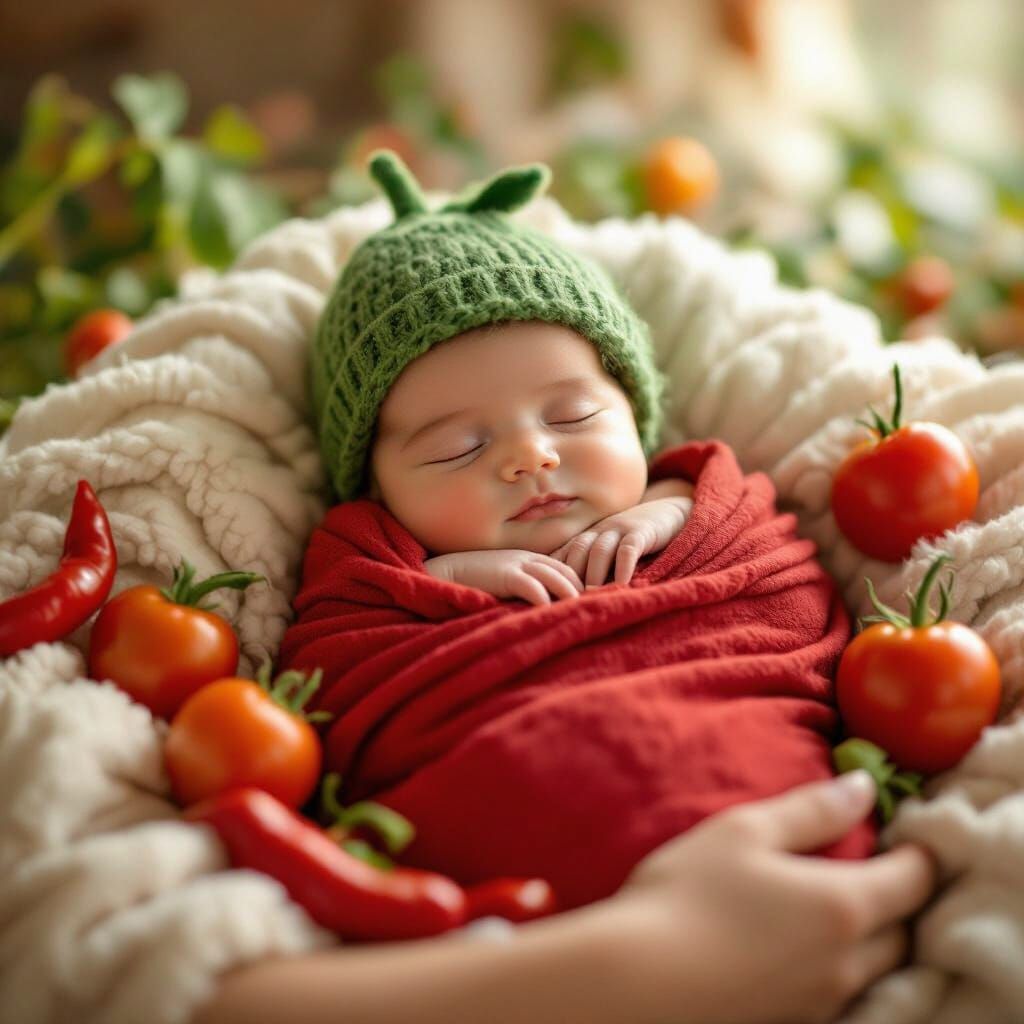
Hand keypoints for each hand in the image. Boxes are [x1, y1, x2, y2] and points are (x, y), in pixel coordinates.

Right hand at [425, 549, 583, 605]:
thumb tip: (545, 607)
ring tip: (584, 613)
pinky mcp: (506, 574)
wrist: (445, 572)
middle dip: (583, 590)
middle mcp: (528, 558)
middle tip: (599, 608)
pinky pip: (533, 587)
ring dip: (572, 596)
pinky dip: (546, 600)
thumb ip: (524, 586)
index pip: (565, 569)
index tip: (592, 602)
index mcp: (529, 558)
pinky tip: (555, 613)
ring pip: (556, 577)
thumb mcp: (504, 578)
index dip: (580, 584)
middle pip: (566, 571)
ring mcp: (518, 564)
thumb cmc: (474, 580)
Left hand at [551, 497, 690, 587]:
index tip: (550, 597)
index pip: (563, 555)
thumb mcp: (609, 554)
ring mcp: (619, 529)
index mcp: (586, 539)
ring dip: (593, 574)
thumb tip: (572, 599)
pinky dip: (623, 567)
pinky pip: (628, 549)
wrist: (667, 514)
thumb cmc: (634, 543)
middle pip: (576, 551)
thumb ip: (591, 570)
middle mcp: (598, 532)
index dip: (555, 575)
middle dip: (570, 576)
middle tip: (568, 601)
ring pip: (599, 550)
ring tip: (590, 596)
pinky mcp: (641, 531)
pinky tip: (623, 585)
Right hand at [604, 772, 935, 1023]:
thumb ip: (812, 809)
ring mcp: (822, 1000)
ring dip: (873, 935)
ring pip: (875, 967)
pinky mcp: (795, 1023)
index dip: (918, 851)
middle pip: (904, 931)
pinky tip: (802, 945)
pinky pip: (842, 991)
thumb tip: (864, 788)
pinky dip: (840, 963)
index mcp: (843, 905)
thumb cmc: (687, 893)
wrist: (635, 980)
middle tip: (878, 866)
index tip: (909, 832)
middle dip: (900, 898)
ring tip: (839, 904)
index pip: (913, 879)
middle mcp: (846, 962)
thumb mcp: (746, 831)